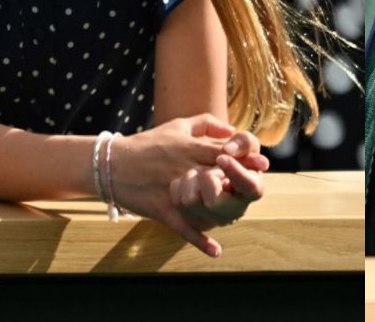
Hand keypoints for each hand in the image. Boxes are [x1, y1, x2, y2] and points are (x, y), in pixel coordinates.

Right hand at [108, 114, 255, 256]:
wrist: (111, 163)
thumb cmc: (148, 143)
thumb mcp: (177, 126)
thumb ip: (206, 123)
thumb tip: (231, 129)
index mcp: (189, 148)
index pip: (223, 152)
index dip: (244, 158)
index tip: (263, 164)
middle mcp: (183, 168)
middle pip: (218, 174)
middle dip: (240, 179)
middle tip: (259, 184)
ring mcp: (173, 189)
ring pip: (203, 200)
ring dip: (223, 208)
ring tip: (241, 212)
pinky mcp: (162, 208)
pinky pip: (181, 225)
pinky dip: (198, 239)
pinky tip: (216, 250)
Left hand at [170, 152, 268, 243]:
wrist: (215, 170)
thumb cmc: (235, 156)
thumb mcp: (245, 144)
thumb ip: (243, 142)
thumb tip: (228, 150)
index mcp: (252, 190)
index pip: (250, 187)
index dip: (235, 173)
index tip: (221, 158)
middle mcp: (236, 210)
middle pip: (213, 203)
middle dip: (206, 179)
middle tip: (208, 168)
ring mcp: (215, 220)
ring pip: (190, 200)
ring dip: (190, 178)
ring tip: (198, 173)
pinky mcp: (194, 222)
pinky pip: (177, 202)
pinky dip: (179, 187)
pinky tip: (190, 185)